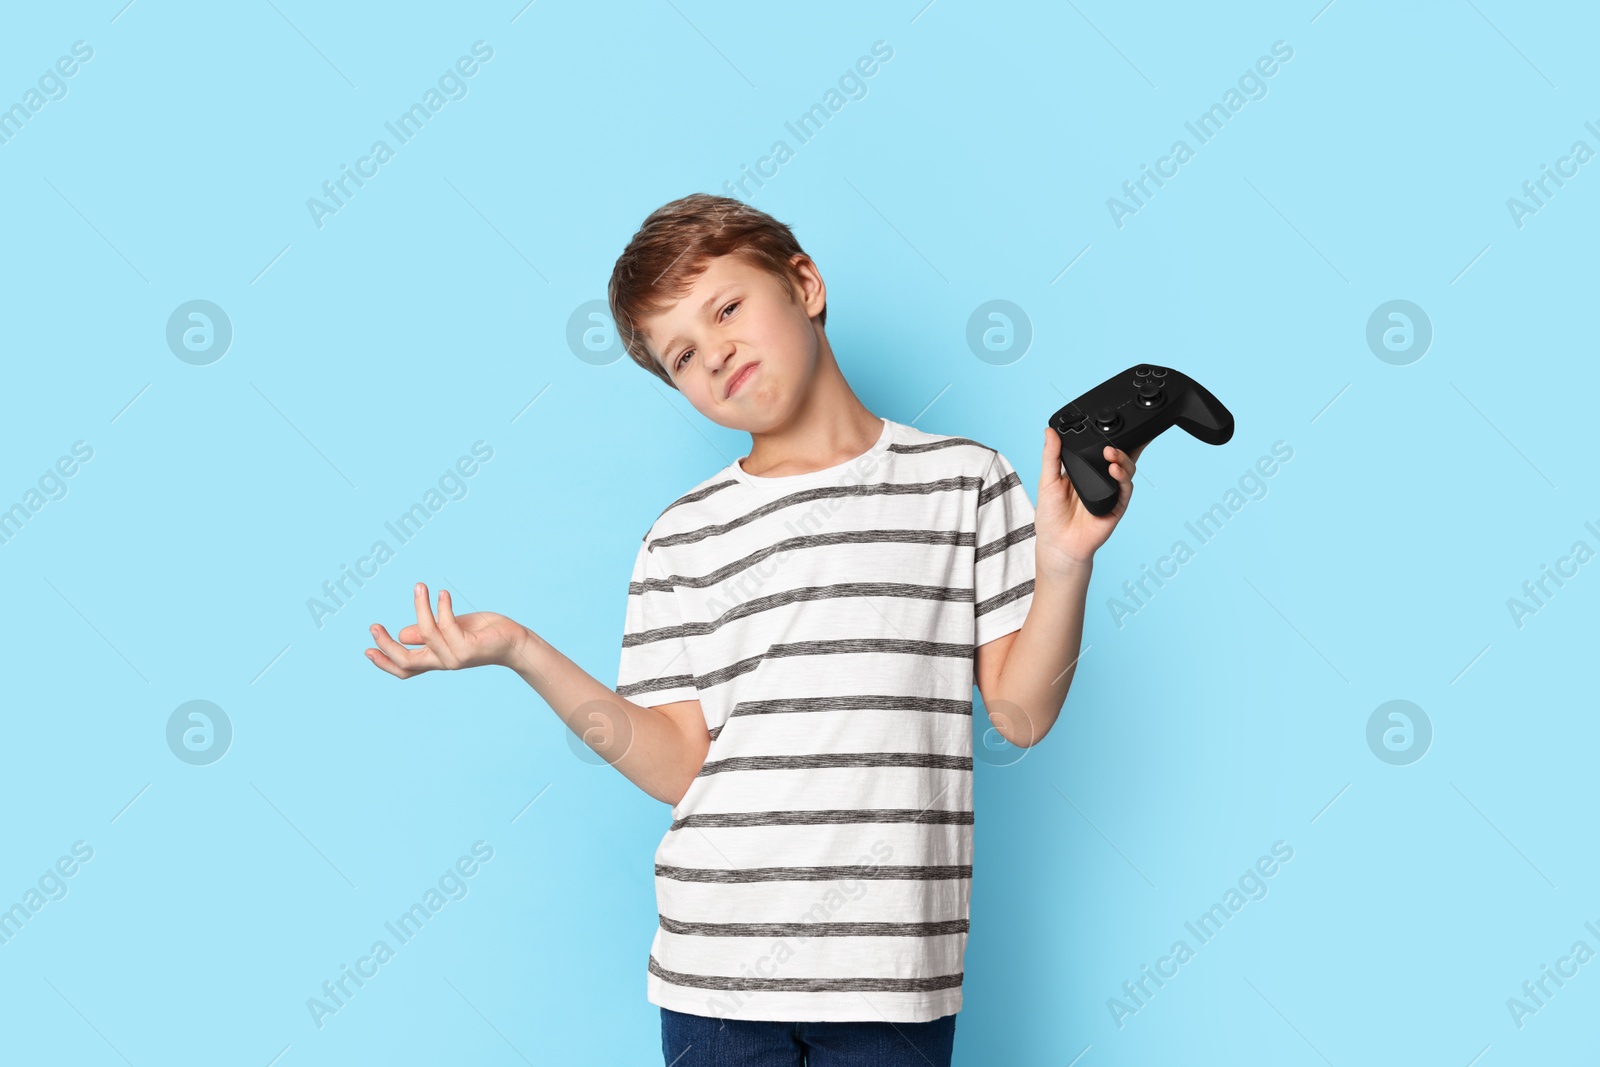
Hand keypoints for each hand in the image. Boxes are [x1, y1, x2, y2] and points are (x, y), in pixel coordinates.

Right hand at [365, 582, 528, 678]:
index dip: (384, 662)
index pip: (406, 668)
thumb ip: (429, 633)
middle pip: (406, 662)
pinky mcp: (468, 648)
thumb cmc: (484, 633)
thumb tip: (402, 634)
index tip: (367, 649)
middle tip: (374, 626)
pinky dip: (442, 607)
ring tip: (420, 586)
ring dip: (420, 608)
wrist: (514, 642)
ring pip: (426, 634)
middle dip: (387, 646)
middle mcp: (444, 662)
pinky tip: (443, 593)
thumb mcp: (452, 630)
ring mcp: (455, 657)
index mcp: (437, 659)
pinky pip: (447, 625)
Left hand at [1035, 430, 1145, 576]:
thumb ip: (1051, 456)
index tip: (1104, 426)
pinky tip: (1115, 470)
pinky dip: (1123, 478)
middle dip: (1119, 446)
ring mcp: (1110, 492)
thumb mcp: (1047, 481)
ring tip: (1111, 454)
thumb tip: (1049, 432)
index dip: (1104, 438)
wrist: (1058, 545)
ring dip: (1122, 459)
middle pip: (1117, 457)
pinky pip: (1126, 489)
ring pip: (1125, 470)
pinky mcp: (1117, 506)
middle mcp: (1099, 479)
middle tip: (1109, 443)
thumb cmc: (1051, 517)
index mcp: (1083, 471)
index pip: (1098, 450)